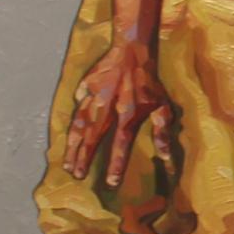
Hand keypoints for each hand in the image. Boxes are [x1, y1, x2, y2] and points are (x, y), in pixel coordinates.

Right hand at [66, 39, 179, 189]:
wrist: (133, 51)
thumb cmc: (150, 82)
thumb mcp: (163, 106)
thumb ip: (162, 132)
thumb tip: (165, 157)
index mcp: (129, 114)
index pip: (121, 144)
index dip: (116, 163)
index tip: (111, 182)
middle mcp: (109, 108)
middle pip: (93, 137)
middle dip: (83, 158)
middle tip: (76, 175)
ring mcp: (95, 97)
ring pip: (80, 124)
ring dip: (73, 145)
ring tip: (67, 162)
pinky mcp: (86, 87)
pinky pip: (78, 103)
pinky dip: (74, 116)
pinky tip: (69, 132)